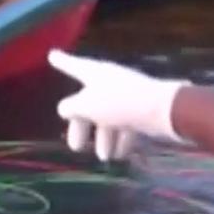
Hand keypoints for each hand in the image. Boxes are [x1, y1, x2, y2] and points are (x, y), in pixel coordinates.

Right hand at [49, 49, 188, 160]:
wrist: (160, 110)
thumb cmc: (118, 103)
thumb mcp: (86, 105)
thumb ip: (71, 107)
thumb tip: (64, 109)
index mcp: (96, 74)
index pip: (73, 66)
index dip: (62, 62)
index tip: (52, 55)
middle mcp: (110, 82)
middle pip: (89, 102)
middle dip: (82, 126)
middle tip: (76, 146)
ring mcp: (127, 96)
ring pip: (109, 118)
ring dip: (104, 139)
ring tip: (104, 157)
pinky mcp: (142, 110)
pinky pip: (126, 125)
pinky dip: (122, 140)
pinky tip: (121, 155)